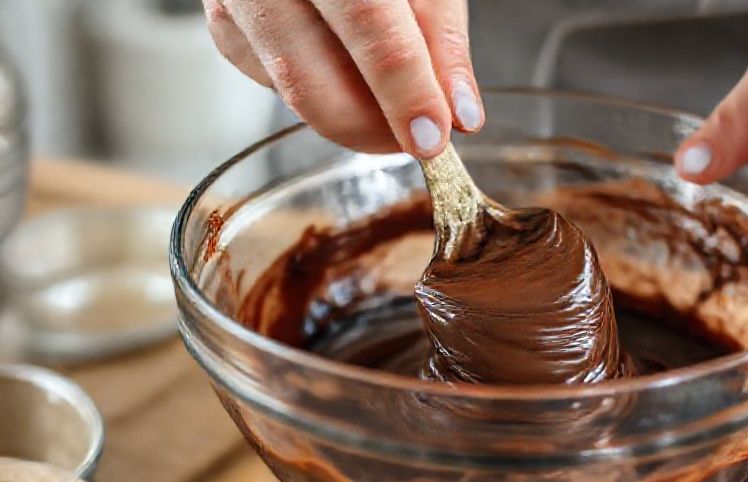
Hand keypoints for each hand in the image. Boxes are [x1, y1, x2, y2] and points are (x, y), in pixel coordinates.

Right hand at [203, 0, 482, 157]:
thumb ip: (440, 39)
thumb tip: (458, 114)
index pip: (367, 24)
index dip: (404, 90)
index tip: (434, 137)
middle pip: (309, 79)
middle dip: (373, 127)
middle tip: (422, 140)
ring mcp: (233, 4)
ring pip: (293, 93)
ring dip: (356, 119)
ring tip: (400, 110)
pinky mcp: (228, 32)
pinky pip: (280, 87)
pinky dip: (327, 94)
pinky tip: (352, 73)